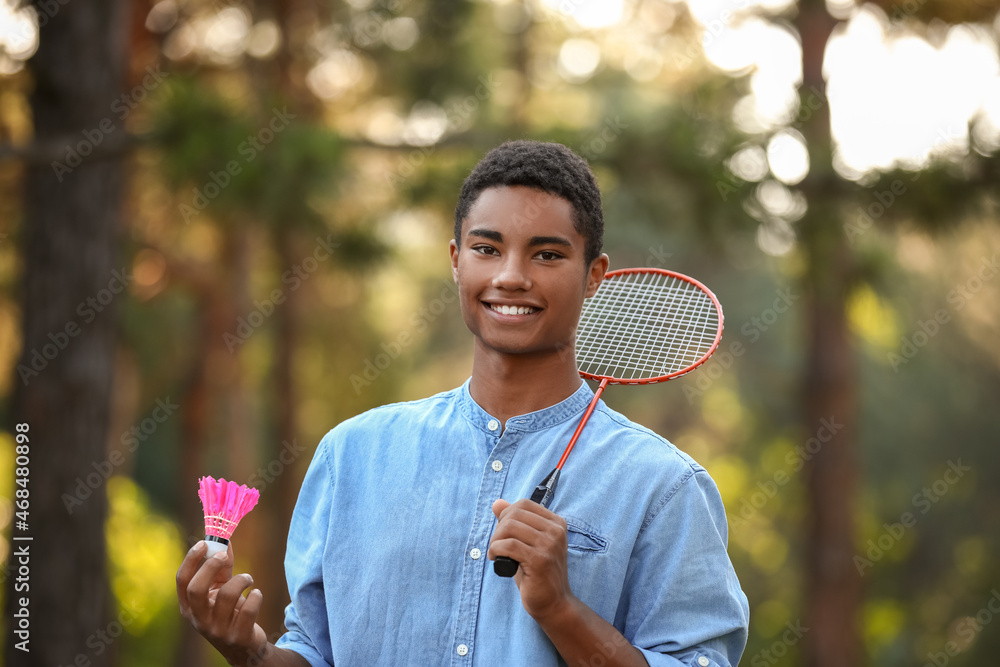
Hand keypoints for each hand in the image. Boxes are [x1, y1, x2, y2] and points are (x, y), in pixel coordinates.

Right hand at [176, 541, 267, 664]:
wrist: (244, 648)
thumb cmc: (230, 612)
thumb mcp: (220, 591)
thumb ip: (221, 568)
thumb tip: (225, 541)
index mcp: (190, 607)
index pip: (182, 581)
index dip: (191, 560)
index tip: (204, 543)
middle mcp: (199, 620)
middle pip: (196, 589)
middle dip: (210, 567)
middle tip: (224, 556)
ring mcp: (218, 630)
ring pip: (227, 596)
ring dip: (241, 579)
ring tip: (248, 578)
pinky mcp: (239, 636)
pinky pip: (248, 609)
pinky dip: (256, 596)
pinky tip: (256, 594)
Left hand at [489, 499, 575, 620]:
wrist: (554, 603)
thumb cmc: (537, 573)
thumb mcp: (526, 543)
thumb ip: (514, 521)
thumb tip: (497, 503)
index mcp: (556, 523)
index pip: (523, 504)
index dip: (506, 516)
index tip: (503, 534)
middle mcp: (556, 531)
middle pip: (514, 514)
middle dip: (498, 529)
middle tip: (497, 546)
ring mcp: (549, 545)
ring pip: (509, 528)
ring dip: (495, 541)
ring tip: (496, 553)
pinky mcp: (540, 560)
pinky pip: (508, 545)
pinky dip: (496, 550)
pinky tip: (496, 559)